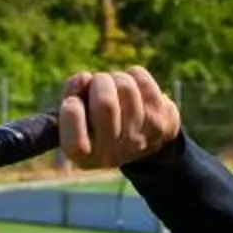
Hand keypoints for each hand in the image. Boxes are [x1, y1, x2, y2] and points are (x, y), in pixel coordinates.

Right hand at [59, 67, 183, 170]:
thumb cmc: (96, 120)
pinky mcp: (162, 123)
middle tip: (98, 83)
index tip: (72, 102)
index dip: (71, 115)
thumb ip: (70, 95)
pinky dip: (134, 75)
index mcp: (85, 157)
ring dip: (117, 78)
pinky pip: (143, 81)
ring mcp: (141, 140)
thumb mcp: (76, 113)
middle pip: (105, 104)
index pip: (76, 144)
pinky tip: (134, 88)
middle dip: (98, 83)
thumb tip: (84, 78)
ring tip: (116, 88)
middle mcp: (114, 155)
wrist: (137, 138)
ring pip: (125, 87)